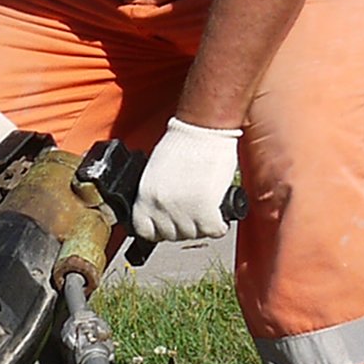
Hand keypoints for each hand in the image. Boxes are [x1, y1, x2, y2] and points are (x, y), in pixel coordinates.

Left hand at [132, 118, 242, 242]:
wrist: (202, 129)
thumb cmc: (183, 143)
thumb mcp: (156, 172)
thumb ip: (156, 195)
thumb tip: (162, 214)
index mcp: (144, 196)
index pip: (144, 231)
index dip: (158, 230)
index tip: (169, 226)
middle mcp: (160, 207)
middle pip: (172, 235)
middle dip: (184, 227)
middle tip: (194, 212)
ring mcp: (182, 211)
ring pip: (194, 234)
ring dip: (202, 225)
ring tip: (207, 207)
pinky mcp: (206, 210)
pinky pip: (213, 230)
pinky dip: (219, 225)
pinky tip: (218, 213)